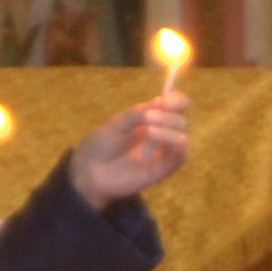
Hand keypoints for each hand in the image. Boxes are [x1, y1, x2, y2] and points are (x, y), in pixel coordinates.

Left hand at [70, 98, 191, 207]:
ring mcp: (161, 153)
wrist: (89, 169)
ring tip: (148, 130)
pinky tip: (175, 140)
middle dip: (168, 116)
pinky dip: (180, 147)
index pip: (176, 106)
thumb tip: (160, 101)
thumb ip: (138, 114)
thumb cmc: (101, 144)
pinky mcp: (161, 170)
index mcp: (152, 119)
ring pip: (181, 138)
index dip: (177, 100)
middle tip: (147, 118)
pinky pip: (179, 158)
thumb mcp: (118, 123)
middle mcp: (161, 134)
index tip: (168, 100)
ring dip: (170, 130)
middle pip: (180, 121)